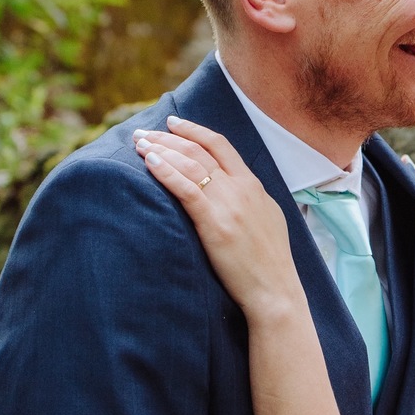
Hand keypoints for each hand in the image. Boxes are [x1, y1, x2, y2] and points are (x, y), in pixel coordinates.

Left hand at [135, 118, 301, 319]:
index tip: (172, 123)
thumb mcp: (267, 218)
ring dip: (161, 150)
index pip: (220, 145)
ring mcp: (228, 205)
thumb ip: (250, 198)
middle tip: (143, 133)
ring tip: (139, 144)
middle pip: (199, 150)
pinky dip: (166, 172)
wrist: (275, 290)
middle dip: (168, 137)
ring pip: (189, 164)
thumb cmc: (269, 261)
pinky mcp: (215, 224)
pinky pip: (185, 189)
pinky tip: (149, 163)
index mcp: (253, 185)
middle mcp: (241, 188)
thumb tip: (234, 187)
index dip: (194, 130)